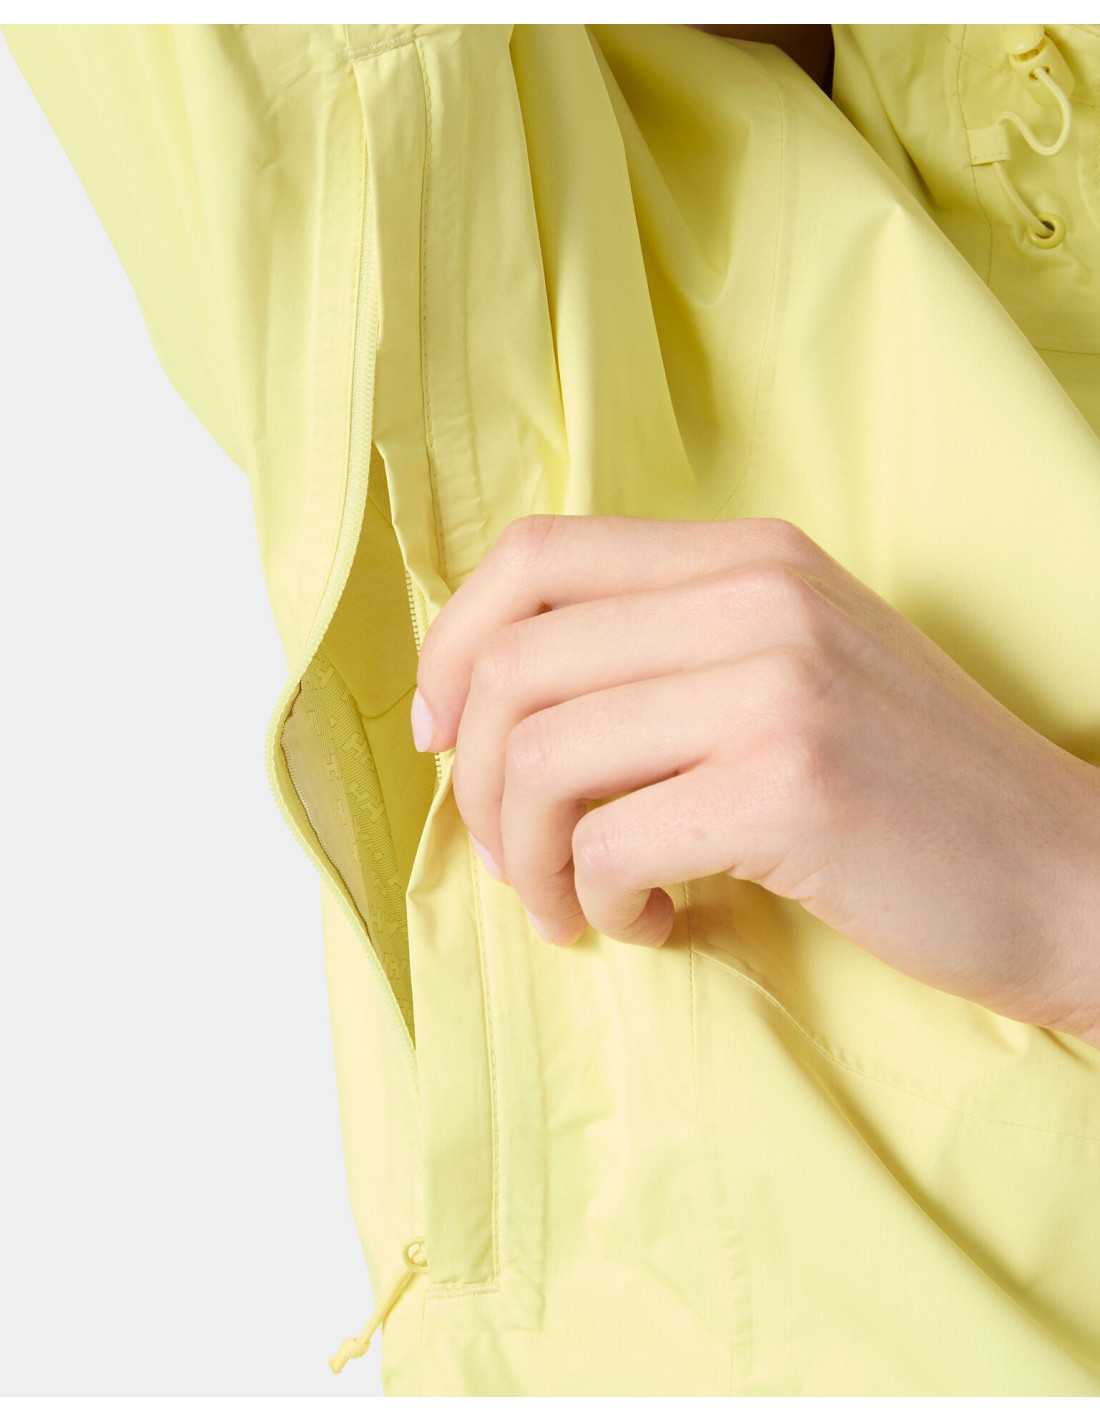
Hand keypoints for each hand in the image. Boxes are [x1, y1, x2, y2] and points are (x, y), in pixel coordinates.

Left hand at [411, 515, 1099, 1042]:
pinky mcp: (786, 784)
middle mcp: (755, 594)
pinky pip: (607, 842)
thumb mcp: (789, 671)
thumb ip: (661, 653)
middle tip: (515, 858)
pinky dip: (600, 902)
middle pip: (512, 665)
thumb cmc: (905, 789)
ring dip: (528, 858)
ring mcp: (774, 682)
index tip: (445, 737)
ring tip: (576, 905)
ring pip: (539, 757)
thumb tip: (481, 702)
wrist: (1065, 873)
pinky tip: (656, 925)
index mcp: (746, 554)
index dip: (452, 645)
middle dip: (477, 784)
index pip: (533, 554)